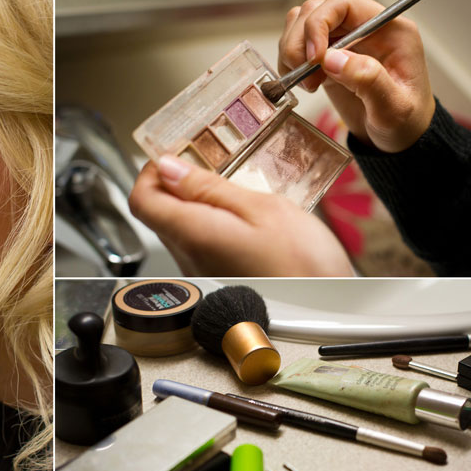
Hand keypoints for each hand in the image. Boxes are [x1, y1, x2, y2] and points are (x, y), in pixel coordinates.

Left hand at [129, 156, 353, 276]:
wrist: (329, 314)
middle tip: (210, 164)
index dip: (149, 172)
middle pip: (158, 212)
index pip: (141, 199)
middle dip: (174, 183)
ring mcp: (198, 272)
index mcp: (193, 234)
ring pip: (177, 227)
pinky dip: (209, 222)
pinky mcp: (214, 278)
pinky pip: (197, 243)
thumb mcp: (263, 208)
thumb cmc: (305, 265)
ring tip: (231, 191)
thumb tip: (168, 168)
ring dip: (194, 203)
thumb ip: (209, 188)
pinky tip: (240, 218)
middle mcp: (187, 257)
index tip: (174, 156)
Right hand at [278, 0, 434, 152]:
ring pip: (300, 25)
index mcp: (388, 29)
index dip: (319, 24)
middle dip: (300, 44)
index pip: (342, 4)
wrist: (399, 138)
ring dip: (292, 53)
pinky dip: (290, 63)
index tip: (314, 59)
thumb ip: (368, 80)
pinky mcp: (327, 56)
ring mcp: (343, 41)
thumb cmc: (404, 122)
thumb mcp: (393, 108)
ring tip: (308, 83)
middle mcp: (363, 28)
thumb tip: (331, 59)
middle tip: (309, 78)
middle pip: (315, 11)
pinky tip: (304, 84)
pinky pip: (297, 45)